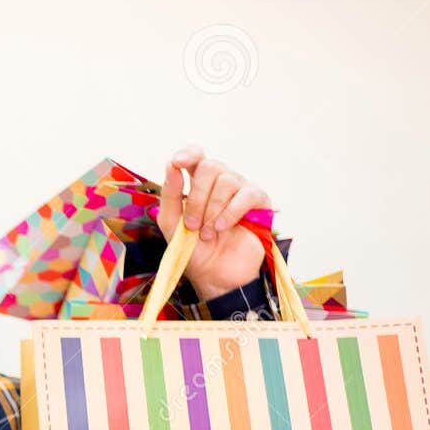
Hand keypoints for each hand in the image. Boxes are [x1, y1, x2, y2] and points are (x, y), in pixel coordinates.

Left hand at [155, 145, 269, 301]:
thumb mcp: (171, 223)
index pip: (197, 155)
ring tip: (208, 234)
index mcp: (199, 184)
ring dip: (212, 210)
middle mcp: (222, 182)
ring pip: (227, 180)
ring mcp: (242, 190)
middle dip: (196, 197)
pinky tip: (223, 229)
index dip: (189, 154)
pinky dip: (230, 213)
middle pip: (210, 166)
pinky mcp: (259, 202)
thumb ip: (170, 194)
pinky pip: (245, 195)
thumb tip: (171, 164)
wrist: (215, 275)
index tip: (177, 162)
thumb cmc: (193, 249)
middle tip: (192, 225)